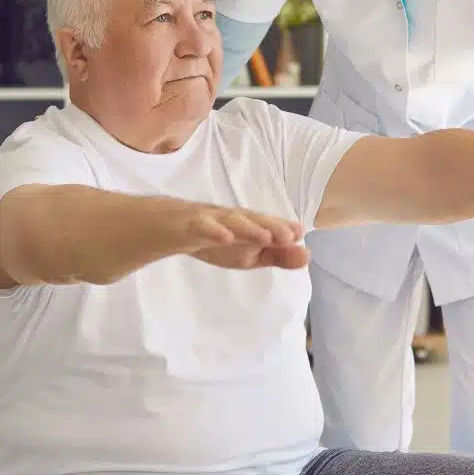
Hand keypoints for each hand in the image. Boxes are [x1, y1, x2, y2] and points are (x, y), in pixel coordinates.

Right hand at [170, 202, 309, 270]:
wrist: (165, 225)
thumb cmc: (214, 237)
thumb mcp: (248, 254)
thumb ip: (277, 256)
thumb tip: (307, 255)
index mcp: (247, 225)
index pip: (267, 225)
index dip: (282, 227)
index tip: (300, 232)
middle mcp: (231, 218)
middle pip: (252, 220)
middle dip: (271, 226)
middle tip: (289, 235)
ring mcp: (210, 219)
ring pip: (230, 221)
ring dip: (248, 227)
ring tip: (265, 237)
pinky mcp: (188, 225)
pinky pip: (201, 227)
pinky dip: (213, 230)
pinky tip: (225, 238)